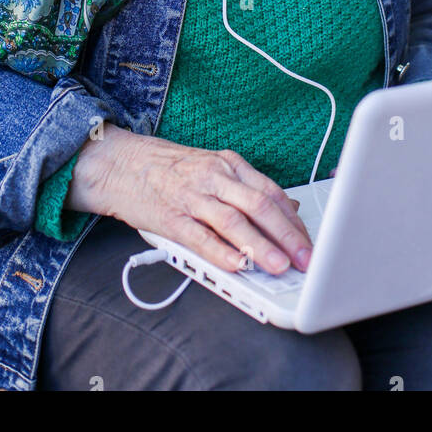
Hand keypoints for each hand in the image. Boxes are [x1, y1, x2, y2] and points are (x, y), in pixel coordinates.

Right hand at [66, 125, 313, 276]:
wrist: (120, 163)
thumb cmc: (170, 169)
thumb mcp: (214, 167)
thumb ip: (249, 187)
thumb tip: (290, 209)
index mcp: (228, 164)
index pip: (271, 193)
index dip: (294, 222)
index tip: (310, 244)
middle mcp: (214, 178)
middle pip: (260, 206)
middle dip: (287, 236)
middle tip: (306, 260)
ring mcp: (192, 197)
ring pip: (234, 222)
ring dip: (260, 247)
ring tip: (279, 267)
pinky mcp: (171, 218)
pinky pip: (200, 237)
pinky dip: (221, 252)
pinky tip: (237, 265)